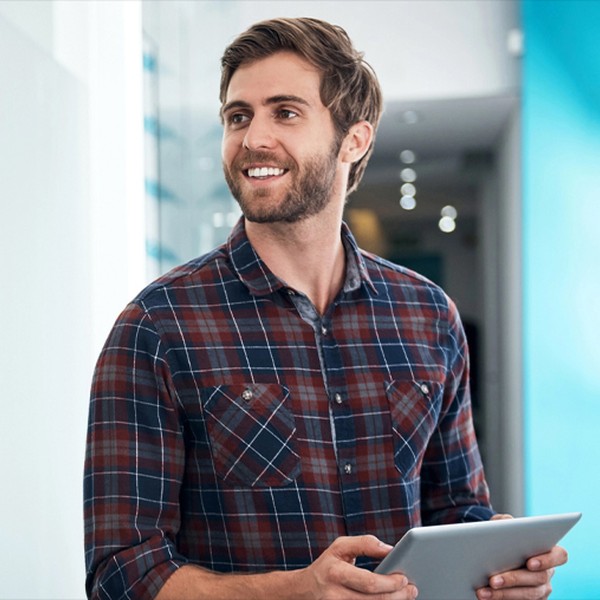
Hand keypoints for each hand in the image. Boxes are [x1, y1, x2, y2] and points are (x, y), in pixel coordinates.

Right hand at [298, 535, 417, 598]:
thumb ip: (364, 544)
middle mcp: (335, 595)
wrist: (304, 591)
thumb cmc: (327, 565)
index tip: (404, 578)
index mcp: (335, 572)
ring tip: (406, 596)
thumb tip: (390, 549)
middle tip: (412, 589)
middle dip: (398, 595)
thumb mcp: (339, 546)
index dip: (390, 582)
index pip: (369, 582)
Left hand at [476, 515, 567, 599]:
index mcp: (547, 551)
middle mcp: (547, 572)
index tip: (529, 563)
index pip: (560, 555)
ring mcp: (541, 590)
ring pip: (528, 594)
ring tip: (482, 592)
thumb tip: (504, 523)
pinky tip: (486, 597)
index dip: (547, 560)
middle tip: (492, 581)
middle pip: (539, 578)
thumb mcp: (501, 527)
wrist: (492, 556)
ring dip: (504, 594)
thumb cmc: (501, 538)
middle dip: (514, 579)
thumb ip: (504, 522)